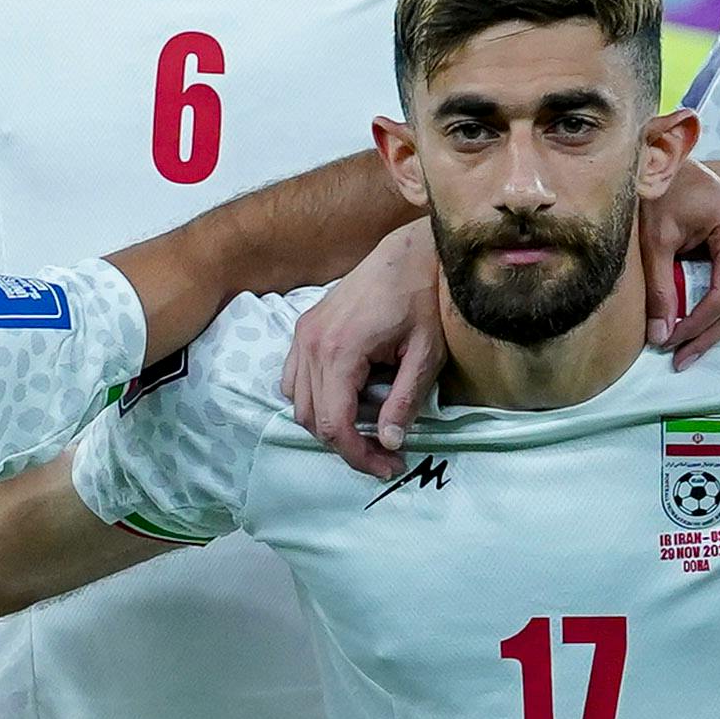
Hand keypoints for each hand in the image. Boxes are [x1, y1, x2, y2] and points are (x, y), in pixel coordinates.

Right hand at [280, 219, 449, 478]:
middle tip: (384, 453)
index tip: (389, 465)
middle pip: (311, 419)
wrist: (407, 253)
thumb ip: (405, 400)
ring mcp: (302, 335)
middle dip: (346, 444)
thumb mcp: (425, 354)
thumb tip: (390, 443)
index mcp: (340, 350)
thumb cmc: (422, 299)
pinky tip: (346, 399)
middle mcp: (311, 344)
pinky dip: (314, 398)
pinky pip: (294, 379)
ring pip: (298, 402)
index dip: (358, 455)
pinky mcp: (304, 328)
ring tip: (367, 430)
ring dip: (328, 423)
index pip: (334, 423)